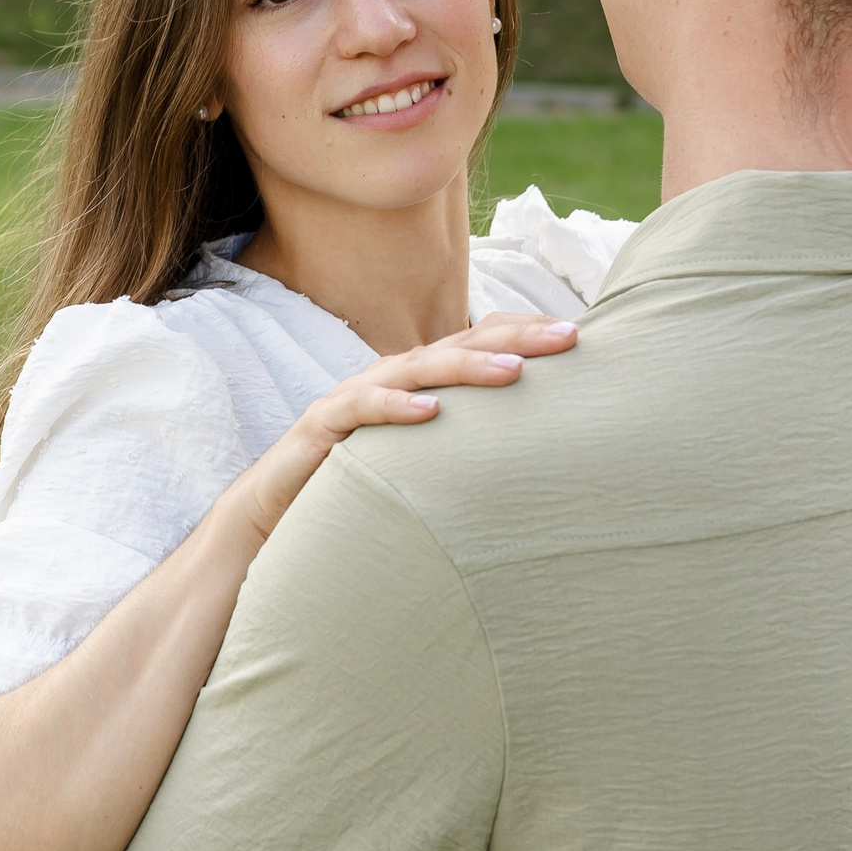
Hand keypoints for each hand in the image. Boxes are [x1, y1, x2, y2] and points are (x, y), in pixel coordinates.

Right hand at [221, 311, 578, 540]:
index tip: (579, 337)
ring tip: (514, 371)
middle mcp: (392, 382)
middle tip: (569, 338)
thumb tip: (532, 454)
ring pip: (417, 370)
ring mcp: (357, 399)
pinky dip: (396, 409)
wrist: (272, 515)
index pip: (476, 344)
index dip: (524, 335)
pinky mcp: (323, 427)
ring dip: (467, 368)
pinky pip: (362, 411)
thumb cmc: (357, 488)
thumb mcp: (422, 463)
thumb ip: (464, 448)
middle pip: (458, 346)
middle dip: (515, 339)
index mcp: (418, 384)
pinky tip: (431, 412)